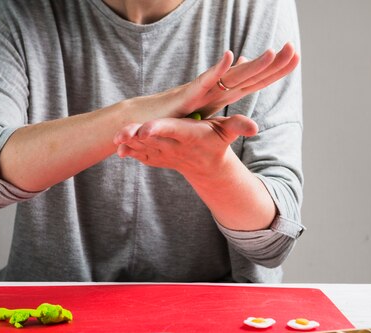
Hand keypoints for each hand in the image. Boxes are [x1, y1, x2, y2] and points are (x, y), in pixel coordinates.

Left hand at [113, 115, 257, 178]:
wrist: (208, 168)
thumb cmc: (217, 143)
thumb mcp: (229, 132)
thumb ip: (239, 126)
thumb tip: (255, 127)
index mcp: (188, 136)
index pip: (172, 130)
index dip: (159, 129)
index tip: (145, 130)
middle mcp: (175, 146)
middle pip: (152, 139)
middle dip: (135, 137)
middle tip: (119, 134)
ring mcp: (165, 154)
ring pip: (143, 148)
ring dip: (128, 145)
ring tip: (115, 140)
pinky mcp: (159, 158)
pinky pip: (143, 156)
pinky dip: (131, 153)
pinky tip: (118, 147)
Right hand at [172, 42, 299, 117]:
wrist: (148, 120)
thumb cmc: (175, 114)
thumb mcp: (206, 105)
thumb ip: (226, 90)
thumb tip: (243, 63)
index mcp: (224, 93)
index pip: (256, 80)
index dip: (276, 70)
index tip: (296, 56)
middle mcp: (216, 88)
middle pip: (249, 75)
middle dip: (272, 63)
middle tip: (293, 48)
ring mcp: (203, 90)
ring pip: (231, 76)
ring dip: (251, 65)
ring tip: (272, 53)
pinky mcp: (188, 95)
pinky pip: (204, 81)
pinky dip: (218, 69)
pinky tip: (231, 57)